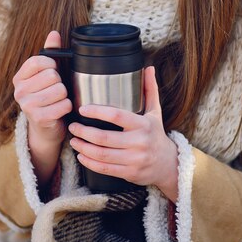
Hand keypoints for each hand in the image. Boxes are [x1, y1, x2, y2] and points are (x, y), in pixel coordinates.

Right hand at [13, 30, 71, 185]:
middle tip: (54, 92)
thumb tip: (54, 33)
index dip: (52, 65)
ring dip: (64, 96)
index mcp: (19, 77)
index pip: (40, 60)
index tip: (52, 73)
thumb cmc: (47, 97)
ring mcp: (26, 105)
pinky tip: (59, 111)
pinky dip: (67, 108)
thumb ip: (50, 53)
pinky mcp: (38, 118)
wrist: (45, 128)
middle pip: (52, 75)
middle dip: (60, 83)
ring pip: (59, 90)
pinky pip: (64, 104)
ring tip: (57, 101)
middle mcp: (19, 90)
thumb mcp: (47, 74)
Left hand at [68, 66, 177, 200]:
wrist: (168, 164)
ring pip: (102, 155)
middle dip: (84, 132)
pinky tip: (81, 155)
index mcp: (144, 125)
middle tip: (73, 127)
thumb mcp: (155, 112)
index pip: (116, 116)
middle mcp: (139, 142)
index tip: (82, 109)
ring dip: (83, 148)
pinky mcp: (129, 173)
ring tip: (73, 141)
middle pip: (104, 138)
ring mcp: (134, 159)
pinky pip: (105, 169)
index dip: (97, 112)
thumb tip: (149, 68)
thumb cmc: (156, 134)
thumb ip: (150, 90)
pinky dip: (90, 162)